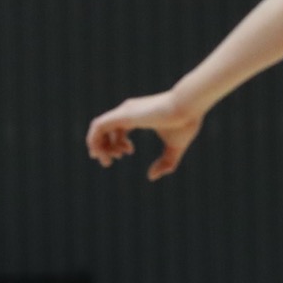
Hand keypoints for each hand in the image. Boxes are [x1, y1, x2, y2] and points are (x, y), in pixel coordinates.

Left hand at [85, 90, 205, 180]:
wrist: (188, 105)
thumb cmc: (185, 122)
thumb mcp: (176, 146)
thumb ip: (166, 162)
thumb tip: (151, 177)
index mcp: (138, 115)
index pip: (117, 127)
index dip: (116, 143)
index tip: (125, 154)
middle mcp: (128, 111)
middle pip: (105, 128)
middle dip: (104, 147)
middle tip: (108, 163)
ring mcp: (124, 111)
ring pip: (98, 128)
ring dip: (98, 146)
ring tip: (108, 161)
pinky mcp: (122, 115)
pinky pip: (98, 127)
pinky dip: (95, 141)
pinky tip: (103, 154)